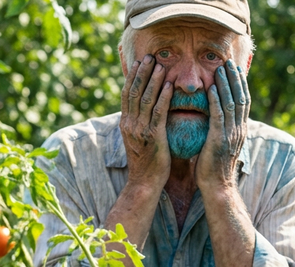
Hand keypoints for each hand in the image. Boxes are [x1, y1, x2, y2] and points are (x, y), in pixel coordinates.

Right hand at [119, 55, 172, 191]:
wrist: (144, 183)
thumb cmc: (146, 163)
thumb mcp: (138, 140)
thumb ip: (141, 123)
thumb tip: (146, 109)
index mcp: (125, 123)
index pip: (126, 94)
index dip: (132, 76)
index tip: (138, 62)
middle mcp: (130, 124)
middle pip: (134, 92)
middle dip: (142, 73)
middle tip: (149, 56)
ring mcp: (140, 130)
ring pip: (145, 99)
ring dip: (153, 80)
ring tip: (160, 65)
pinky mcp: (153, 137)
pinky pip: (158, 112)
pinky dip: (163, 97)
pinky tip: (169, 85)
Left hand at [195, 60, 249, 190]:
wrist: (217, 187)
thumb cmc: (214, 168)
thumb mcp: (219, 145)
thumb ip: (219, 130)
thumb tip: (211, 119)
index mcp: (240, 130)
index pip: (243, 101)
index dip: (240, 84)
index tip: (234, 69)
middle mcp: (239, 130)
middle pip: (240, 98)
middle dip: (235, 79)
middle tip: (229, 62)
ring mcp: (231, 134)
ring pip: (231, 104)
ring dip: (226, 85)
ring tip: (220, 69)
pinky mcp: (219, 140)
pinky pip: (219, 117)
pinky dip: (217, 102)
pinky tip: (213, 89)